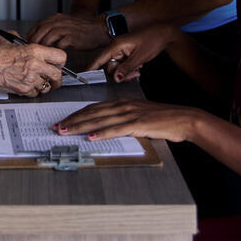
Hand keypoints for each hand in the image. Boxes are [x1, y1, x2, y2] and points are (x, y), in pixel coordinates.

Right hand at [0, 43, 67, 96]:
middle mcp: (36, 64)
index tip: (59, 65)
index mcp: (36, 51)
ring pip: (47, 86)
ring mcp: (31, 78)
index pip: (61, 57)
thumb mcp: (21, 46)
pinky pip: (36, 93)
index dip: (61, 62)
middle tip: (55, 79)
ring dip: (44, 85)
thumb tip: (48, 58)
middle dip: (57, 78)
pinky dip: (34, 91)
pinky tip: (28, 84)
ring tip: (37, 81)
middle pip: (58, 75)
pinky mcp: (25, 89)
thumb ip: (37, 52)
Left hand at [26, 12, 108, 50]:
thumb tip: (41, 37)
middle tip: (31, 49)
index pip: (39, 24)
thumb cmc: (82, 30)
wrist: (98, 30)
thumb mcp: (66, 24)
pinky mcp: (72, 37)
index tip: (27, 41)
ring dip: (43, 45)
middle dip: (34, 40)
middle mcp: (60, 21)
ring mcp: (66, 29)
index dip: (32, 33)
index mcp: (57, 18)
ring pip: (48, 36)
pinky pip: (59, 44)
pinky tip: (53, 55)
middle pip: (41, 29)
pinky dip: (55, 50)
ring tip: (41, 53)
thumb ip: (54, 28)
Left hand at [52, 99, 203, 142]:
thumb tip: (106, 128)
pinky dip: (101, 133)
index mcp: (121, 102)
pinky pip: (116, 129)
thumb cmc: (162, 118)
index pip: (93, 108)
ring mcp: (130, 114)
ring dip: (81, 127)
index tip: (64, 120)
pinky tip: (91, 138)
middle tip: (57, 127)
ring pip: (99, 120)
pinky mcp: (138, 124)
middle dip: (73, 120)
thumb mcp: (139, 115)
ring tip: (66, 131)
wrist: (183, 119)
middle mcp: (122, 105)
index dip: (77, 114)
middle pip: (92, 113)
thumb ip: (122, 119)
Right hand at [85, 24, 179, 82]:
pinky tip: (139, 66)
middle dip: (121, 73)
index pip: (100, 58)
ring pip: (118, 67)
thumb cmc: (153, 40)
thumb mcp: (139, 57)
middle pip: (110, 67)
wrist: (164, 34)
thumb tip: (116, 78)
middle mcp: (117, 47)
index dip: (92, 68)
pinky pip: (124, 64)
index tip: (84, 75)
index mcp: (116, 45)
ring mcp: (122, 50)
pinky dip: (130, 69)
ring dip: (127, 72)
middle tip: (134, 73)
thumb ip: (126, 68)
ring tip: (139, 69)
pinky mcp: (127, 52)